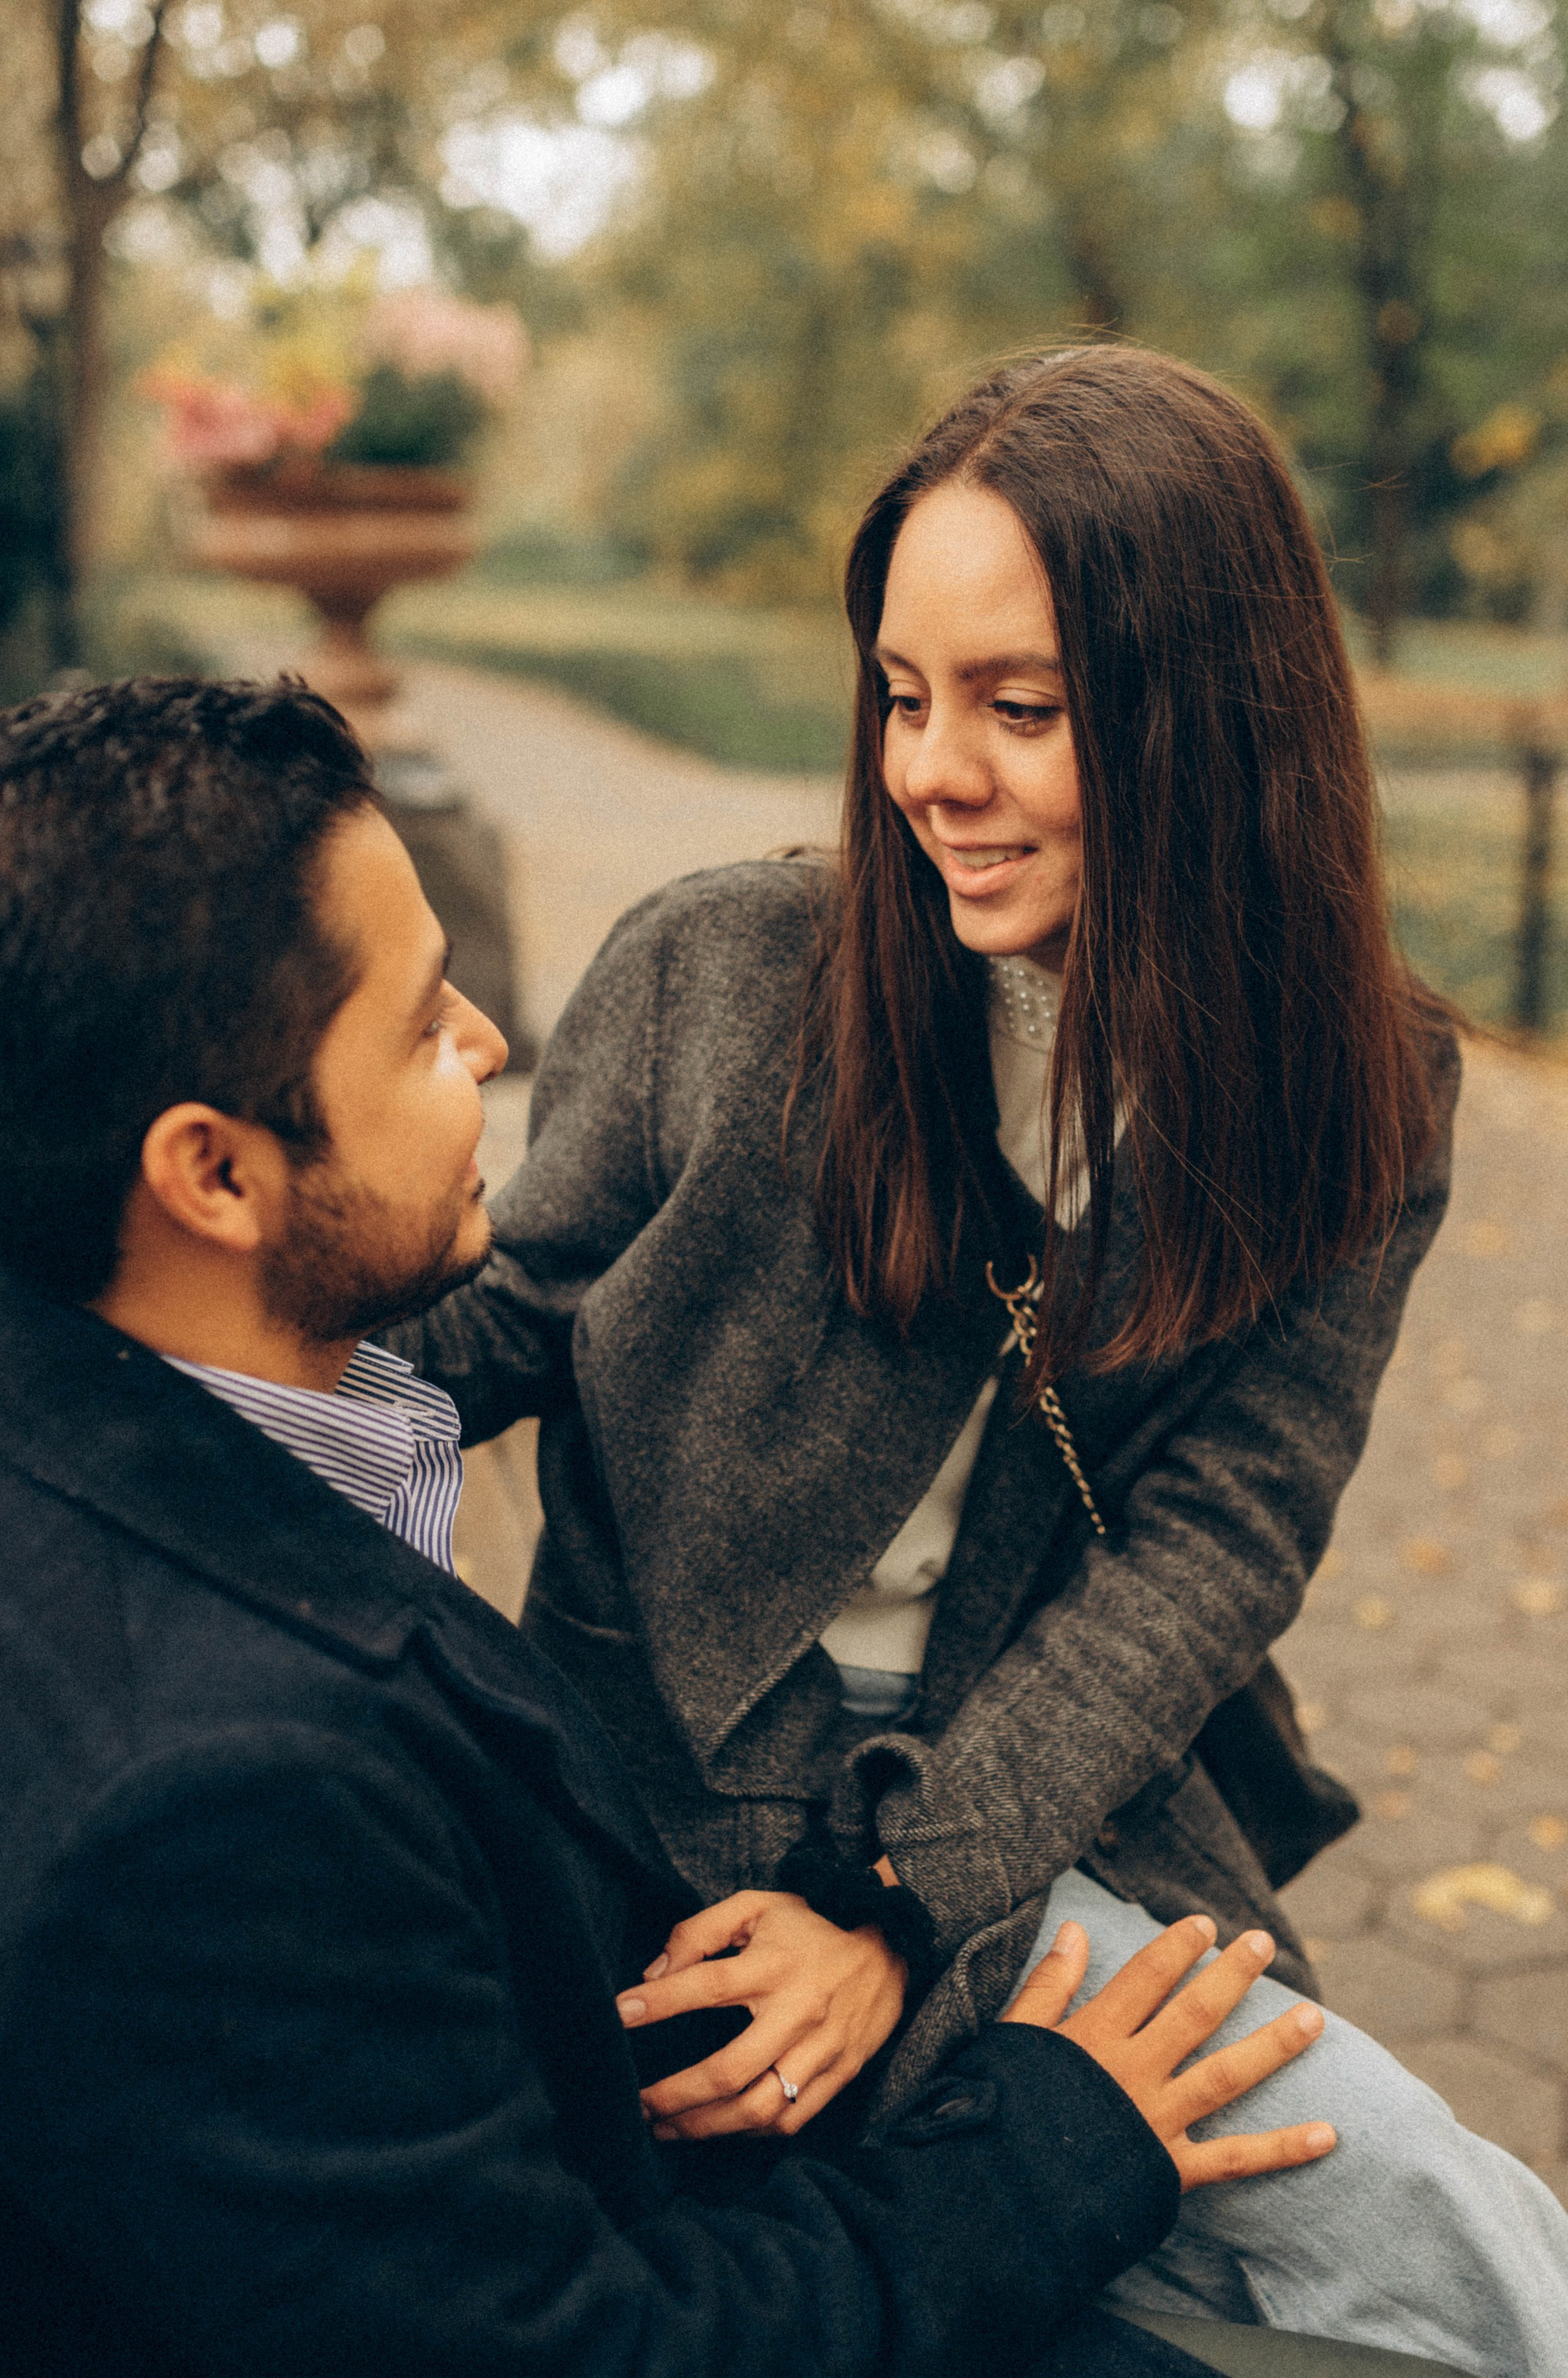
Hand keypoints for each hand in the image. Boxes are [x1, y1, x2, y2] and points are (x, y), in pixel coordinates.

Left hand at [616, 1890, 906, 2139]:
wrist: (891, 1945)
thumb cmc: (810, 1925)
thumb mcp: (757, 1906)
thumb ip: (700, 1931)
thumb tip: (654, 1972)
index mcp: (774, 1964)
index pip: (707, 1986)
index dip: (658, 2003)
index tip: (617, 2015)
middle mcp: (798, 2011)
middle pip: (728, 2070)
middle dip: (674, 2096)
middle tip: (635, 2106)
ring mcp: (823, 2049)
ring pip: (759, 2109)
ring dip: (706, 2128)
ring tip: (667, 2130)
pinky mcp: (841, 2073)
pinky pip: (791, 2120)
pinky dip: (751, 2133)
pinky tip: (721, 2128)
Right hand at [1001, 1914, 1336, 2190]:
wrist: (1002, 2196)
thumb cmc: (1003, 2110)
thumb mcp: (1014, 2037)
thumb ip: (1049, 1984)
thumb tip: (1077, 1930)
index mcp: (1094, 2037)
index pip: (1146, 1978)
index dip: (1177, 1947)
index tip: (1205, 1924)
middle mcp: (1134, 2072)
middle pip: (1195, 2014)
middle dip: (1233, 1975)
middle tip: (1264, 1944)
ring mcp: (1157, 2120)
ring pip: (1226, 2076)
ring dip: (1273, 2046)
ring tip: (1313, 2019)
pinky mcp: (1171, 2170)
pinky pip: (1236, 2159)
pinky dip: (1283, 2149)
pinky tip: (1328, 2135)